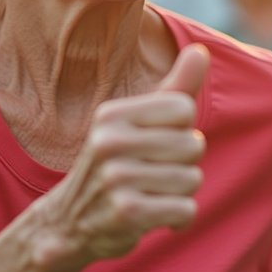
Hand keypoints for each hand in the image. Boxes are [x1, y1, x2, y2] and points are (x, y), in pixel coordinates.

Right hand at [28, 44, 209, 269]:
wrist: (70, 221)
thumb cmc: (117, 163)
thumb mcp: (138, 122)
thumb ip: (174, 87)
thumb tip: (201, 50)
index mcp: (112, 114)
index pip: (184, 108)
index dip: (181, 129)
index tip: (155, 142)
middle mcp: (108, 142)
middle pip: (193, 144)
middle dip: (184, 163)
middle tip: (152, 173)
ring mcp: (116, 178)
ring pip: (192, 179)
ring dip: (180, 192)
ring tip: (150, 193)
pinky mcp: (127, 213)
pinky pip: (186, 209)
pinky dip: (178, 217)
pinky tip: (154, 216)